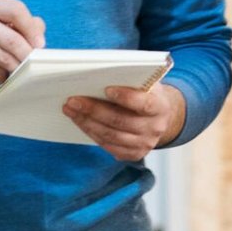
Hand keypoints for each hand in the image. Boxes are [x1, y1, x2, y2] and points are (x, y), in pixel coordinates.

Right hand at [0, 0, 44, 95]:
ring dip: (16, 67)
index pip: (15, 9)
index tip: (40, 43)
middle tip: (33, 62)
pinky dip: (2, 77)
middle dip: (27, 54)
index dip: (31, 27)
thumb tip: (39, 31)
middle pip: (12, 38)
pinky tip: (0, 76)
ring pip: (4, 58)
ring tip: (18, 70)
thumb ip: (18, 24)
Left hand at [61, 80, 185, 161]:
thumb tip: (99, 76)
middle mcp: (155, 128)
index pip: (144, 104)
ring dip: (87, 123)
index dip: (126, 97)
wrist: (160, 117)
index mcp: (160, 106)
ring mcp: (145, 143)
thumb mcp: (146, 83)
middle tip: (74, 100)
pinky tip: (81, 122)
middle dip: (94, 110)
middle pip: (121, 121)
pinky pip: (109, 146)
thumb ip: (130, 81)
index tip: (106, 89)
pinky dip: (92, 133)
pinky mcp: (134, 154)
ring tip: (71, 110)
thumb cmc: (147, 94)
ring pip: (111, 136)